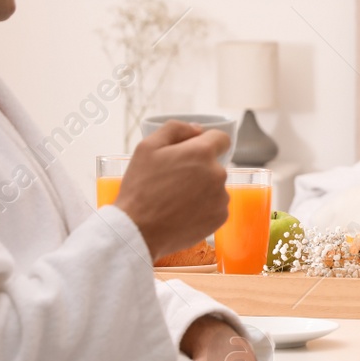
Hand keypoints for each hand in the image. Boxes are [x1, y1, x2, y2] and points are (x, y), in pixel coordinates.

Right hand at [113, 120, 230, 260]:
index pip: (221, 138)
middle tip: (173, 181)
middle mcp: (218, 174)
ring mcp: (221, 198)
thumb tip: (197, 129)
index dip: (206, 142)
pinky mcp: (220, 218)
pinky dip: (203, 208)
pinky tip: (183, 213)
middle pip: (215, 164)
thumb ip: (175, 129)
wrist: (138, 231)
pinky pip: (215, 206)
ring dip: (201, 189)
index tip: (193, 152)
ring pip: (215, 186)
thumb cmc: (140, 188)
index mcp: (202, 153)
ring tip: (176, 200)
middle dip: (198, 168)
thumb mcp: (147, 147)